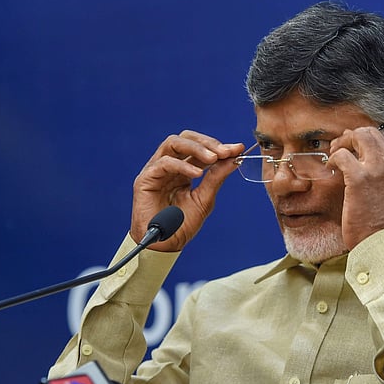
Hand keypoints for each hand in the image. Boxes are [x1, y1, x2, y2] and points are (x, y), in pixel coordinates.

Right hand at [130, 130, 244, 251]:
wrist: (165, 245)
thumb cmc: (182, 225)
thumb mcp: (204, 199)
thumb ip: (216, 178)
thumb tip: (234, 158)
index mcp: (183, 169)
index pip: (200, 148)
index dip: (218, 146)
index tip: (237, 148)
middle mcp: (169, 166)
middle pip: (185, 138)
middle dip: (207, 142)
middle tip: (225, 152)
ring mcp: (156, 170)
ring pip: (173, 143)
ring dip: (196, 148)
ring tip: (213, 158)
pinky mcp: (146, 179)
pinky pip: (164, 163)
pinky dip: (183, 165)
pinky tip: (197, 174)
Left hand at [327, 125, 383, 250]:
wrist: (382, 244)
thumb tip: (363, 156)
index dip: (364, 142)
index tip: (352, 148)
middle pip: (371, 133)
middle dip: (351, 137)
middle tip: (339, 148)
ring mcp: (379, 169)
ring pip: (358, 136)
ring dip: (342, 143)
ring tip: (334, 156)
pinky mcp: (360, 178)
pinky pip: (342, 155)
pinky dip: (333, 158)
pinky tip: (331, 169)